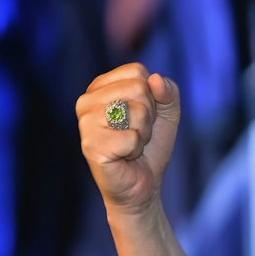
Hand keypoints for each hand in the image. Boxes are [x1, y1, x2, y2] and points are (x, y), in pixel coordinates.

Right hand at [76, 63, 179, 214]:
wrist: (142, 184)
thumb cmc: (150, 146)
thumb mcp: (168, 112)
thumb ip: (168, 91)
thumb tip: (156, 80)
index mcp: (101, 87)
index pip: (137, 71)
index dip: (152, 96)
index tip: (142, 115)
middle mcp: (87, 100)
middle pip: (138, 88)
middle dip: (149, 115)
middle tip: (137, 132)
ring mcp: (85, 122)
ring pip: (137, 111)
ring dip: (143, 133)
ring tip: (130, 144)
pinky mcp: (90, 144)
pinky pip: (132, 137)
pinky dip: (136, 149)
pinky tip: (124, 156)